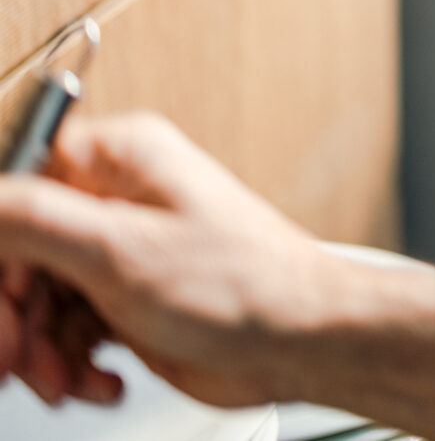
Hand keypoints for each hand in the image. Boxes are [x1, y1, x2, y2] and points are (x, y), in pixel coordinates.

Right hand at [0, 113, 434, 437]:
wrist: (301, 342)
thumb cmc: (247, 286)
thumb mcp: (122, 250)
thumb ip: (35, 221)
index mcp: (117, 159)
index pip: (13, 193)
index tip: (6, 305)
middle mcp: (116, 199)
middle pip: (15, 256)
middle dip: (14, 318)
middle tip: (18, 361)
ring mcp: (121, 252)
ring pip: (34, 302)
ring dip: (41, 352)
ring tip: (70, 378)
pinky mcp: (126, 299)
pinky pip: (65, 332)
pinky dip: (72, 365)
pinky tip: (100, 379)